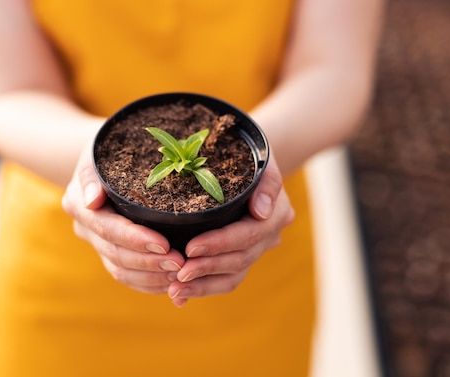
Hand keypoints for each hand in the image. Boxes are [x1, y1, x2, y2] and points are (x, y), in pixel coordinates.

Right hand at [62, 144, 185, 293]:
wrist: (102, 156)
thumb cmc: (107, 147)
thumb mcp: (98, 151)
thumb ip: (92, 176)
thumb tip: (91, 201)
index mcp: (78, 203)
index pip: (108, 229)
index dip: (135, 240)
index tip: (164, 244)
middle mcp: (84, 228)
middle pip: (116, 254)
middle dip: (149, 262)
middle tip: (180, 263)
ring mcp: (96, 243)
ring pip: (120, 271)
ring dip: (151, 277)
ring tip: (180, 275)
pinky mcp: (109, 253)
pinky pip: (126, 277)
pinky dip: (148, 284)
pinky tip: (171, 284)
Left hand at [167, 153, 294, 306]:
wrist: (252, 161)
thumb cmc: (249, 155)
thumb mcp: (260, 157)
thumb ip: (266, 182)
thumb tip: (261, 211)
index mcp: (275, 213)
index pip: (248, 234)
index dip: (220, 243)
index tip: (190, 247)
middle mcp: (269, 236)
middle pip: (240, 260)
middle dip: (207, 268)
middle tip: (177, 274)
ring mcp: (256, 250)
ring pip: (233, 277)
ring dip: (202, 286)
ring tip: (174, 291)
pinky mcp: (241, 258)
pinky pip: (225, 279)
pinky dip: (202, 288)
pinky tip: (179, 296)